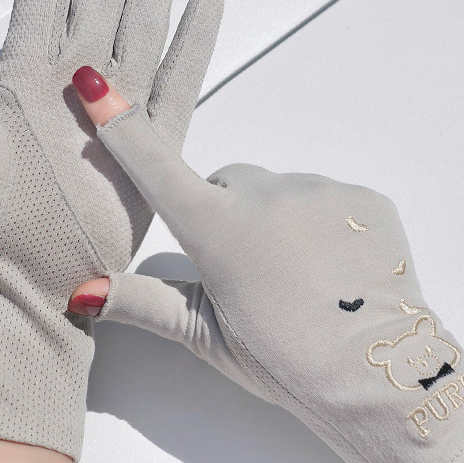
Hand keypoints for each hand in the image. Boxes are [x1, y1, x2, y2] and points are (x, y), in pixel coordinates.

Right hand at [67, 70, 463, 462]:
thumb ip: (143, 303)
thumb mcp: (207, 337)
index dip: (120, 126)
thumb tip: (80, 292)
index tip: (93, 82)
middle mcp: (267, 195)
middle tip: (245, 271)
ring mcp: (320, 191)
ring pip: (279, 192)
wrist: (383, 380)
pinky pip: (326, 198)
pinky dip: (321, 223)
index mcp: (218, 231)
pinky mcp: (364, 197)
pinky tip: (334, 268)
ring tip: (298, 277)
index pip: (155, 166)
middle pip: (226, 184)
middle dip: (223, 213)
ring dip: (276, 220)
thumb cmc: (286, 365)